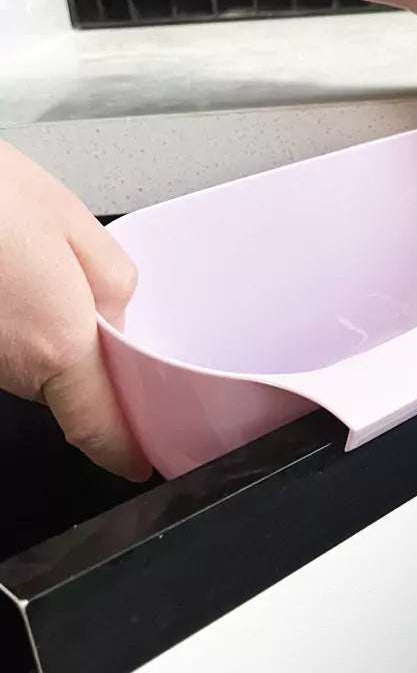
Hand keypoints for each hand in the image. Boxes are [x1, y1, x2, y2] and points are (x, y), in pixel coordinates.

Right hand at [0, 142, 150, 480]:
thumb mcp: (72, 223)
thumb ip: (110, 280)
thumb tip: (115, 314)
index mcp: (57, 341)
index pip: (98, 422)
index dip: (122, 448)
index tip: (136, 461)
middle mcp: (9, 364)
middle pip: (66, 382)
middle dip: (86, 353)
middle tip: (89, 301)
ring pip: (28, 362)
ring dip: (43, 329)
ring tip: (34, 270)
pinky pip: (0, 343)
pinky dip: (11, 319)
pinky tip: (7, 273)